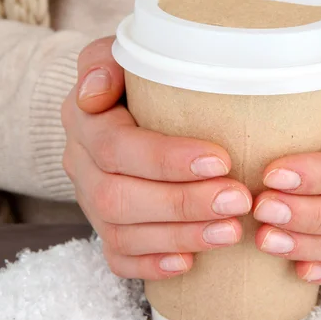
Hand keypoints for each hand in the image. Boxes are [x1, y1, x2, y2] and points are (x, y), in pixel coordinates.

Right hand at [62, 37, 251, 279]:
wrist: (120, 107)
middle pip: (118, 198)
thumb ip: (107, 60)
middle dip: (182, 204)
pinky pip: (117, 258)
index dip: (166, 159)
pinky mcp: (104, 228)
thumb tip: (95, 90)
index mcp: (85, 121)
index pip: (116, 146)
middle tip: (237, 200)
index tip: (221, 161)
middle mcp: (82, 166)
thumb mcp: (123, 54)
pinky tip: (190, 263)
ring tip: (230, 231)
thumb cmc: (136, 80)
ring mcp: (90, 202)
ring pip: (121, 234)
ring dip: (179, 236)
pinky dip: (152, 265)